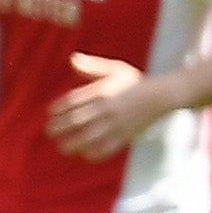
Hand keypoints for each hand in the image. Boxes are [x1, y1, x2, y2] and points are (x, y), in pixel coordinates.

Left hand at [45, 53, 163, 159]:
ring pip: (88, 138)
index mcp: (103, 90)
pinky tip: (85, 153)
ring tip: (63, 147)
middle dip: (58, 128)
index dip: (57, 109)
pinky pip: (106, 149)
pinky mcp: (125, 136)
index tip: (50, 114)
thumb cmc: (134, 82)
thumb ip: (92, 66)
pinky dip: (93, 153)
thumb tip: (71, 59)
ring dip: (72, 144)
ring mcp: (117, 123)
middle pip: (76, 120)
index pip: (72, 101)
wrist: (161, 96)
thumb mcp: (115, 69)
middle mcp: (107, 107)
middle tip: (50, 132)